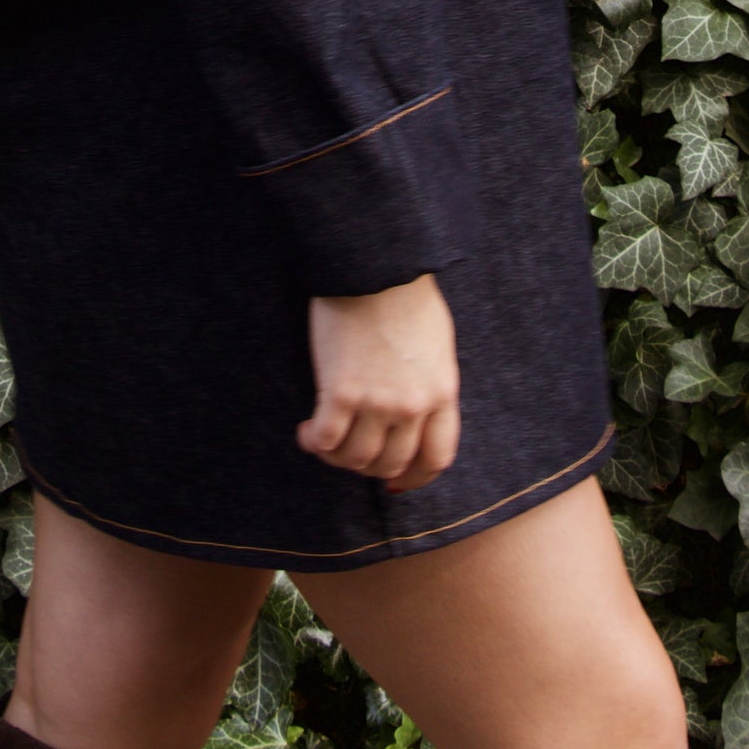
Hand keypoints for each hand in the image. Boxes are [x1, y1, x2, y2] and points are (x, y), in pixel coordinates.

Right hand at [297, 274, 459, 492]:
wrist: (373, 265)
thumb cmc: (404, 294)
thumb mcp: (436, 344)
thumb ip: (430, 383)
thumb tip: (416, 413)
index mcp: (442, 392)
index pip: (436, 457)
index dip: (415, 478)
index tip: (398, 482)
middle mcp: (413, 406)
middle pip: (392, 463)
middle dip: (371, 467)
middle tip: (353, 454)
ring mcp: (377, 402)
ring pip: (357, 459)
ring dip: (339, 459)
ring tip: (325, 442)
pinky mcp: (341, 393)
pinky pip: (326, 441)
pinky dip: (313, 443)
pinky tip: (306, 432)